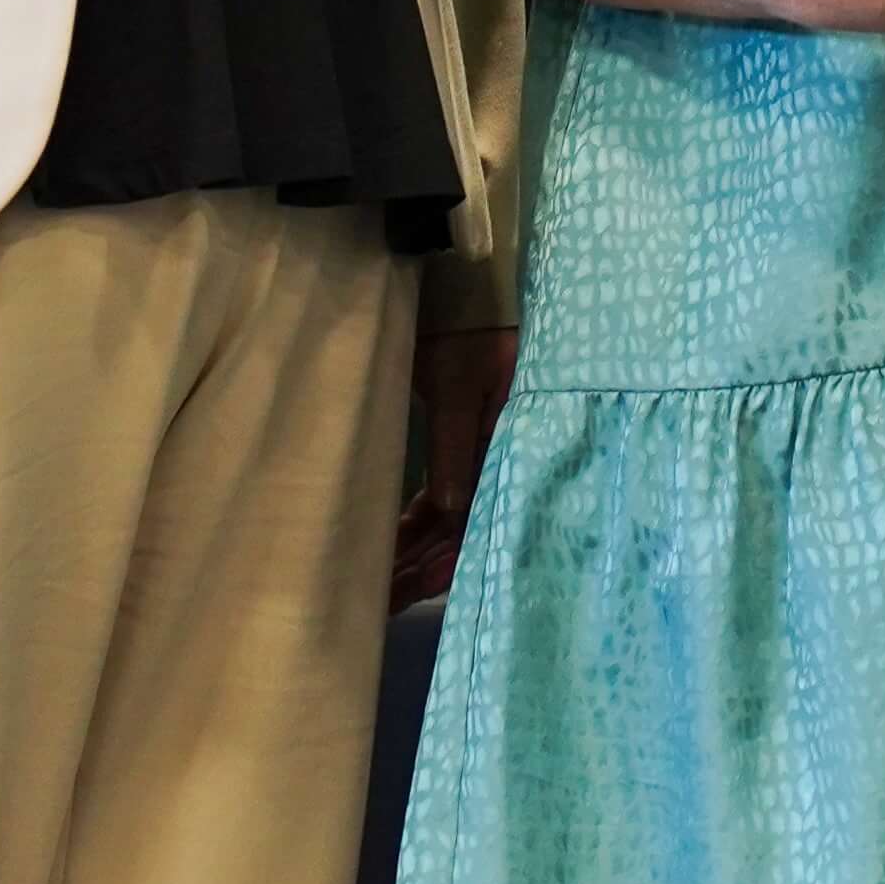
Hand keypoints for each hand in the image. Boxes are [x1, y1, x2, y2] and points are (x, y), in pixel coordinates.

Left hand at [394, 325, 518, 607]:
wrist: (468, 283)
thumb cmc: (468, 327)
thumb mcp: (458, 381)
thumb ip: (455, 440)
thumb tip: (451, 507)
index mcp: (507, 443)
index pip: (475, 516)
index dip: (441, 557)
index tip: (405, 588)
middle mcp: (498, 456)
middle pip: (462, 528)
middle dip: (422, 567)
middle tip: (379, 600)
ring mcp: (481, 450)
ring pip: (449, 518)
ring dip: (416, 549)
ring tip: (377, 580)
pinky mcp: (464, 439)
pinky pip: (443, 493)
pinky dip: (416, 520)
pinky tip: (391, 541)